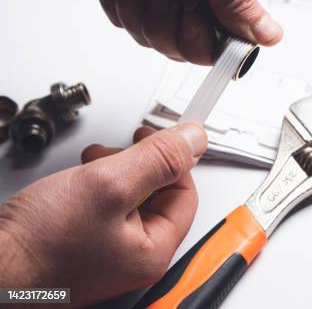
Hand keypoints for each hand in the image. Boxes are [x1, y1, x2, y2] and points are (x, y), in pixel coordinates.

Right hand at [0, 123, 206, 306]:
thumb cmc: (38, 246)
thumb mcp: (109, 186)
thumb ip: (157, 159)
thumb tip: (193, 141)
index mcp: (152, 250)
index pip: (184, 194)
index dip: (175, 160)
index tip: (163, 137)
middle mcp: (134, 256)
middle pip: (159, 195)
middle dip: (141, 164)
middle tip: (122, 150)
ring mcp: (108, 251)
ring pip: (130, 197)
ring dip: (116, 171)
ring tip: (94, 163)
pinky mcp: (84, 243)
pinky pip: (105, 207)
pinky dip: (96, 186)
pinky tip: (78, 178)